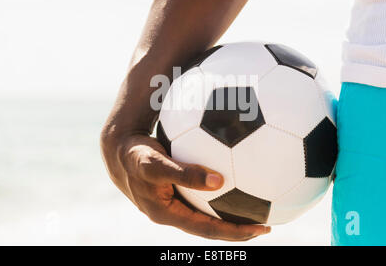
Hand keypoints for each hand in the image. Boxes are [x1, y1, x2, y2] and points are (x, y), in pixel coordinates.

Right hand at [100, 133, 270, 240]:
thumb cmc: (136, 156)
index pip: (207, 230)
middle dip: (238, 229)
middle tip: (266, 224)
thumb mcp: (156, 165)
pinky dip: (219, 194)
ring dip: (229, 213)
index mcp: (168, 214)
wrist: (119, 152)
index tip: (262, 229)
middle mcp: (173, 213)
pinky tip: (234, 179)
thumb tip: (219, 181)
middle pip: (210, 227)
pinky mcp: (175, 192)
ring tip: (256, 207)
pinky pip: (201, 197)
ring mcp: (174, 203)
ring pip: (206, 213)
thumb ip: (185, 173)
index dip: (234, 232)